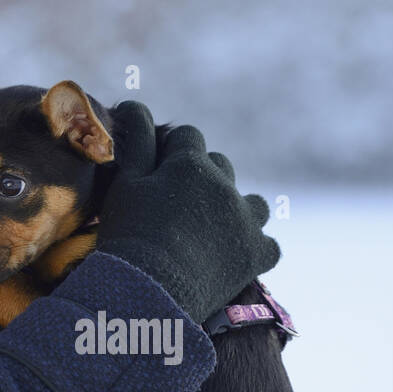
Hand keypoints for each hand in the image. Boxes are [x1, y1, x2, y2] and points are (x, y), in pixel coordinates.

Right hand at [94, 101, 280, 325]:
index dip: (170, 149)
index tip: (154, 169)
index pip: (187, 136)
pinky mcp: (257, 254)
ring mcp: (246, 221)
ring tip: (211, 227)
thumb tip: (135, 101)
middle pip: (219, 165)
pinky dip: (254, 245)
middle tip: (174, 203)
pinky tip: (236, 254)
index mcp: (191, 163)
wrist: (151, 290)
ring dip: (235, 207)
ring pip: (253, 202)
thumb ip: (136, 141)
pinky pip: (268, 243)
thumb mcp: (125, 182)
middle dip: (201, 176)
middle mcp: (226, 185)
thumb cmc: (129, 232)